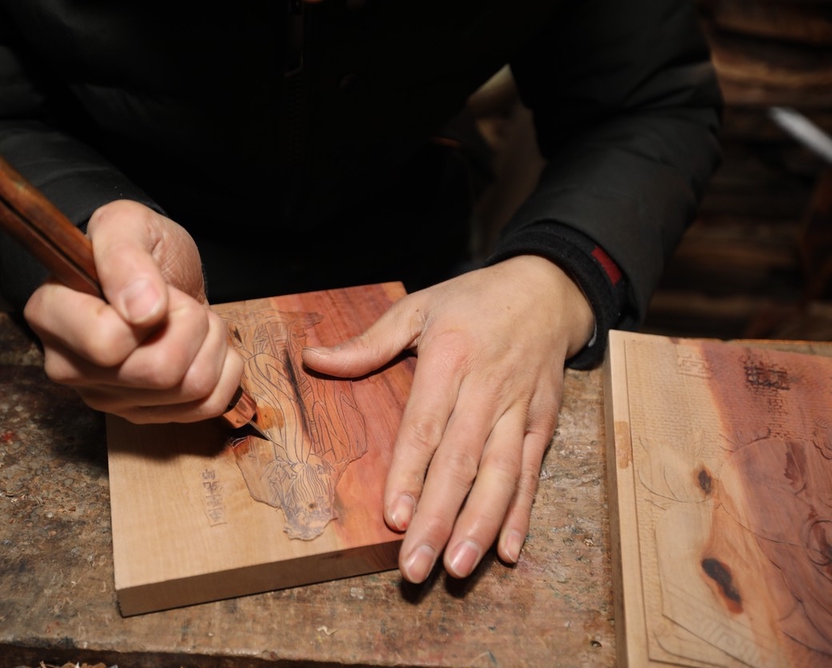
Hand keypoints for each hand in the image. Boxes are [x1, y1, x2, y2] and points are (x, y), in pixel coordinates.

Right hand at [23, 200, 244, 423]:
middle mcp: (71, 368)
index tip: (153, 289)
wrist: (157, 275)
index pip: (106, 343)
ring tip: (190, 319)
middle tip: (178, 302)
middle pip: (158, 371)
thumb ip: (124, 256)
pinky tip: (203, 346)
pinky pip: (209, 405)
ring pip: (190, 388)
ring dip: (209, 342)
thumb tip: (142, 309)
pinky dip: (223, 369)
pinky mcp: (146, 415)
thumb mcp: (126, 224)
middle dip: (189, 324)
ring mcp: (109, 399)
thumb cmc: (136, 249)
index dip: (149, 312)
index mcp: (51, 317)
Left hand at [302, 255, 594, 581]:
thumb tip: (314, 360)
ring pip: (501, 476)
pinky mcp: (543, 424)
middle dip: (439, 519)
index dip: (410, 474)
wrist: (546, 291)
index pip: (425, 427)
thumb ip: (368, 343)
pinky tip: (507, 551)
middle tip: (416, 567)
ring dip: (480, 526)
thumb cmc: (473, 301)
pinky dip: (522, 514)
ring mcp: (519, 411)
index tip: (394, 517)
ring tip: (458, 567)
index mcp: (450, 359)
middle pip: (461, 462)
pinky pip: (532, 474)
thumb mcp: (417, 308)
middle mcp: (487, 390)